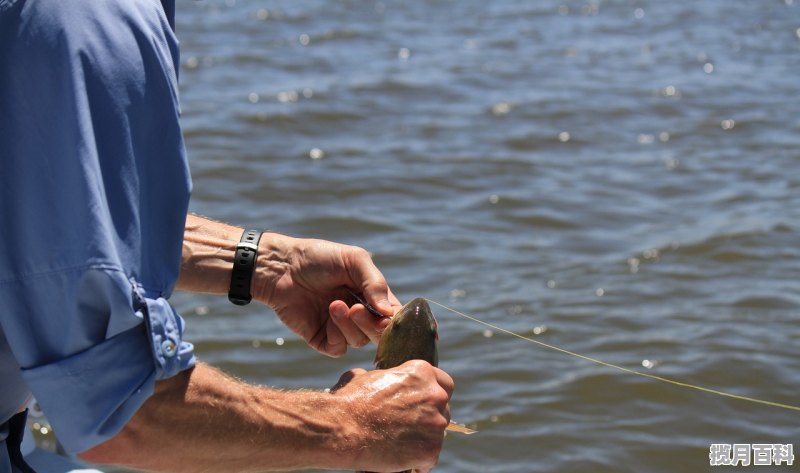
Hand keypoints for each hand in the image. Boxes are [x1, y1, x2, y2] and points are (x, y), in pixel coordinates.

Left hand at [252, 232, 400, 356]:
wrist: (281, 267)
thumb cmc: (318, 258)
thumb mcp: (353, 260)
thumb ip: (375, 283)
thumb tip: (390, 313)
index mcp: (371, 295)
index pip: (393, 316)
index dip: (394, 321)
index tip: (387, 317)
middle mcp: (359, 313)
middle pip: (379, 334)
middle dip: (371, 324)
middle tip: (356, 308)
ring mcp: (340, 328)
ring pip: (359, 342)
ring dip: (349, 324)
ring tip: (333, 304)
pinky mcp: (322, 339)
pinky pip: (339, 349)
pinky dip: (336, 335)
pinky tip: (326, 316)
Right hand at [330, 360, 453, 472]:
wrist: (343, 429)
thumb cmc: (349, 401)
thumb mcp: (363, 377)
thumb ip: (379, 378)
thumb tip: (370, 378)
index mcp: (422, 373)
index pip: (444, 383)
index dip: (433, 394)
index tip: (425, 404)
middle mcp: (435, 395)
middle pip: (444, 409)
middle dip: (430, 417)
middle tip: (411, 426)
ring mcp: (435, 424)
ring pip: (438, 434)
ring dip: (424, 438)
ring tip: (404, 445)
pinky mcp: (431, 449)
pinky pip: (430, 458)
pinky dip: (419, 462)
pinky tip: (405, 462)